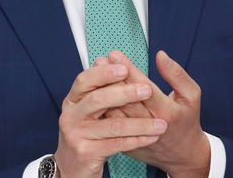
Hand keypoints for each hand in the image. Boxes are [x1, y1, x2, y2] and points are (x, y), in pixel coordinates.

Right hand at [54, 62, 167, 177]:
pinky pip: (116, 144)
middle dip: (125, 93)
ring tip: (161, 123)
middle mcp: (71, 115)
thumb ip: (100, 92)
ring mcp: (76, 135)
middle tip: (147, 90)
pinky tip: (151, 137)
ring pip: (112, 125)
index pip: (85, 80)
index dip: (105, 73)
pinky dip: (136, 140)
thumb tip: (119, 65)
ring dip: (140, 124)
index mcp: (73, 100)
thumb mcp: (87, 112)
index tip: (125, 68)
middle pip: (97, 99)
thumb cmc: (85, 136)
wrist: (71, 169)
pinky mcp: (85, 153)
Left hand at [107, 50, 210, 177]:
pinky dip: (102, 109)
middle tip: (101, 61)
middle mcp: (150, 126)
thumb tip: (160, 55)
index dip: (128, 70)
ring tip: (95, 74)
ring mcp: (136, 137)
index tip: (115, 55)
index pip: (144, 88)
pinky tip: (95, 93)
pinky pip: (111, 125)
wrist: (181, 154)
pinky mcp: (126, 144)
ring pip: (115, 113)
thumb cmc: (186, 120)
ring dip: (103, 92)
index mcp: (166, 112)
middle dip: (111, 78)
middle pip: (126, 100)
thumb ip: (177, 74)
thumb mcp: (191, 95)